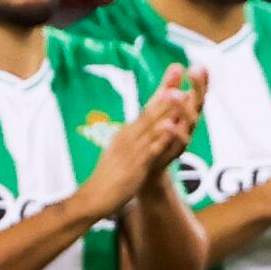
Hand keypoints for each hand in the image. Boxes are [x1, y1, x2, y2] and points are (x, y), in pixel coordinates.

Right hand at [96, 70, 205, 203]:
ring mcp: (131, 150)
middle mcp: (128, 137)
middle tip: (178, 70)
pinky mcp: (135, 166)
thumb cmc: (108, 178)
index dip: (161, 90)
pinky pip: (151, 150)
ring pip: (151, 126)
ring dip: (165, 109)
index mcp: (126, 134)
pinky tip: (172, 129)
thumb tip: (138, 130)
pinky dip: (162, 138)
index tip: (173, 72)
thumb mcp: (119, 153)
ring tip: (178, 92)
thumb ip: (130, 141)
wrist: (92, 199)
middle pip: (149, 110)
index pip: (147, 108)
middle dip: (165, 90)